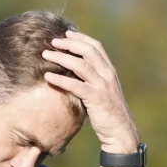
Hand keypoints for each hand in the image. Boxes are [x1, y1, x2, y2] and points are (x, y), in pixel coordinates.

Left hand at [42, 30, 139, 154]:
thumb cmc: (108, 114)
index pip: (96, 47)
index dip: (81, 38)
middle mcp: (107, 75)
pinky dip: (60, 80)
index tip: (66, 34)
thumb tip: (74, 74)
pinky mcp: (96, 99)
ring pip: (81, 65)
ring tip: (45, 55)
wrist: (121, 132)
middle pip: (88, 51)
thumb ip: (92, 81)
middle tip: (52, 42)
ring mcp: (102, 86)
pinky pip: (75, 85)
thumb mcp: (102, 93)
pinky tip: (48, 77)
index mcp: (110, 71)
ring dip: (61, 57)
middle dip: (69, 44)